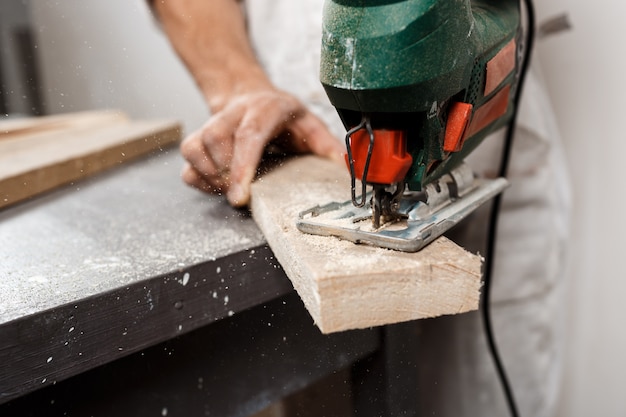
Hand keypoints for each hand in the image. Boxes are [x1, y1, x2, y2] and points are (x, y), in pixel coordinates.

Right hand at [180, 89, 344, 206]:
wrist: (249, 95)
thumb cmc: (281, 116)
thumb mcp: (310, 124)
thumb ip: (327, 146)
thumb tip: (347, 169)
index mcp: (265, 109)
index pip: (249, 134)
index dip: (242, 164)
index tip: (241, 195)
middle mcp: (234, 113)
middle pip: (216, 140)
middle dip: (225, 175)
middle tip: (240, 196)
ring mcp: (212, 124)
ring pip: (195, 147)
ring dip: (211, 176)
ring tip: (231, 189)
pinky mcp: (198, 137)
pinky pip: (187, 160)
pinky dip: (198, 178)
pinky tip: (217, 185)